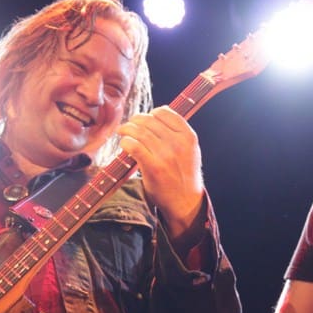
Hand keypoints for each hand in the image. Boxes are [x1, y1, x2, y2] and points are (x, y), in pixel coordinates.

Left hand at [116, 106, 203, 238]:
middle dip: (135, 120)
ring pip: (139, 132)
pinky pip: (134, 146)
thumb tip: (160, 111)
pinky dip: (125, 142)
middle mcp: (178, 143)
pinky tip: (124, 144)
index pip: (165, 112)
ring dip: (127, 129)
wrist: (185, 201)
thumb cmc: (184, 175)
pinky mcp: (153, 167)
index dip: (151, 113)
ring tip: (122, 132)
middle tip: (129, 125)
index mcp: (189, 136)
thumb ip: (179, 132)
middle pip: (149, 120)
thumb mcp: (190, 150)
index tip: (144, 120)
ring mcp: (166, 155)